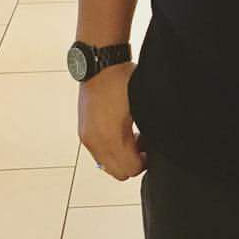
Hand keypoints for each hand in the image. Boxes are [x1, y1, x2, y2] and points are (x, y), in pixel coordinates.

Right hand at [78, 61, 146, 179]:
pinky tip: (119, 131)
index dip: (144, 162)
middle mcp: (95, 142)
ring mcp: (87, 137)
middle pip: (118, 173)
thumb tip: (155, 142)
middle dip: (132, 163)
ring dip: (120, 156)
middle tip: (142, 146)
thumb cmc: (122, 80)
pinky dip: (109, 148)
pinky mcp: (83, 131)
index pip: (130, 169)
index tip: (150, 150)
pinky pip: (98, 153)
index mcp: (111, 137)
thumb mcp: (142, 104)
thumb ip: (147, 129)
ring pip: (106, 164)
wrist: (99, 65)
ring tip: (132, 136)